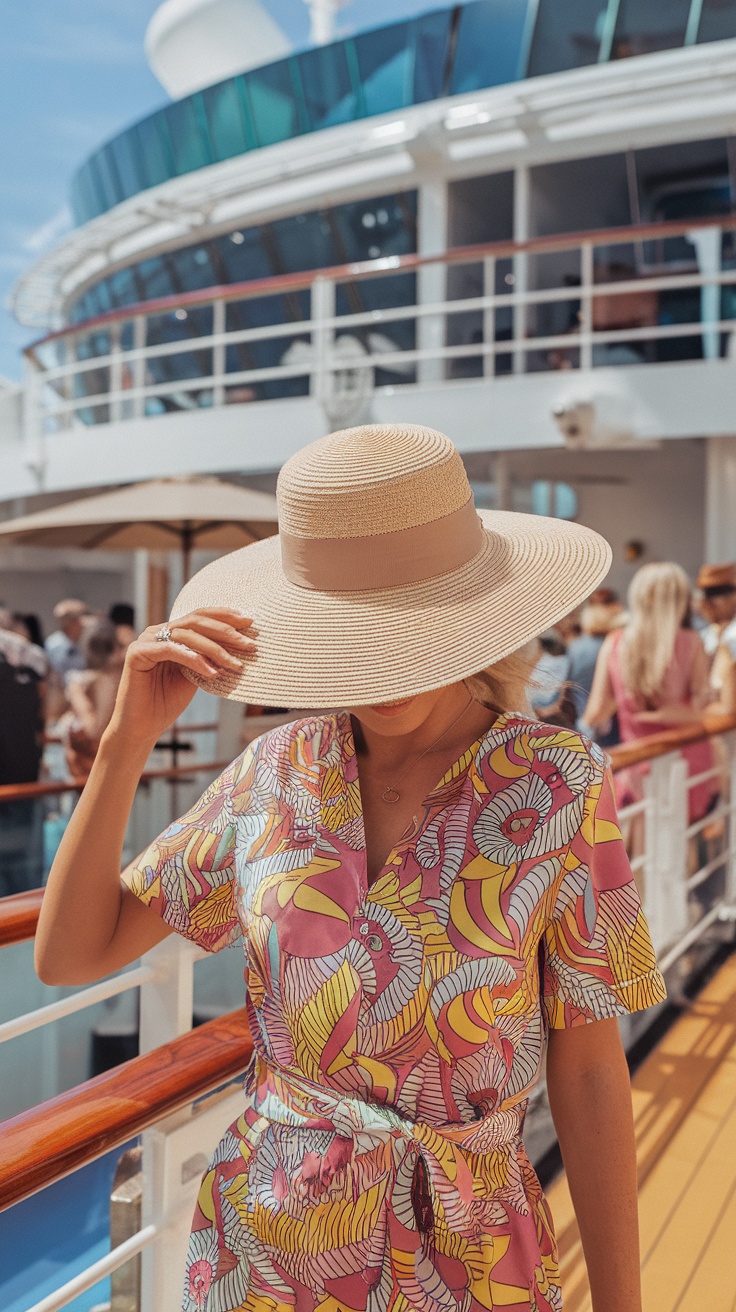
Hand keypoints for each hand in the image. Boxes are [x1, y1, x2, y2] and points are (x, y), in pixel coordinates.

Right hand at [107, 608, 256, 746]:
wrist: (142, 727)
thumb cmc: (168, 702)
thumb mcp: (195, 674)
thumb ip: (208, 657)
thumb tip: (239, 644)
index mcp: (171, 632)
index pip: (200, 615)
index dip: (225, 616)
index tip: (249, 621)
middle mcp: (157, 631)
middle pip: (195, 621)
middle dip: (225, 631)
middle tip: (249, 644)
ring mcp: (145, 640)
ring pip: (186, 635)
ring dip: (214, 649)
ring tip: (235, 663)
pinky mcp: (136, 653)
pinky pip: (170, 650)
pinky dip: (193, 659)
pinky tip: (212, 671)